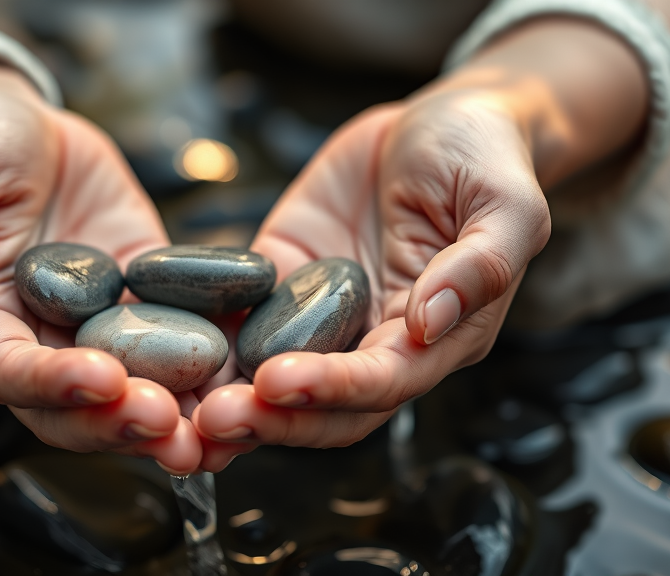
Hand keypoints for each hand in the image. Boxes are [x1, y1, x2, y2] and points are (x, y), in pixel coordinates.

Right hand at [0, 80, 200, 473]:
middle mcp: (42, 338)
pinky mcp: (145, 290)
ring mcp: (99, 319)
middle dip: (124, 421)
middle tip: (171, 423)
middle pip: (81, 404)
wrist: (13, 121)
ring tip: (219, 421)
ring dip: (177, 411)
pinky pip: (182, 326)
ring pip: (138, 383)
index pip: (13, 378)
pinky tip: (244, 364)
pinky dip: (211, 352)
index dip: (55, 386)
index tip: (101, 379)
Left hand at [193, 88, 551, 469]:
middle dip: (269, 417)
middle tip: (213, 419)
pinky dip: (205, 342)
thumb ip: (479, 266)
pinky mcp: (281, 280)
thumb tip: (430, 323)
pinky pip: (238, 319)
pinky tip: (163, 349)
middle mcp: (373, 339)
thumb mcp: (505, 206)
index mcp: (435, 338)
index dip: (332, 389)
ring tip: (180, 410)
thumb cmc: (484, 159)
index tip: (279, 382)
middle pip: (321, 404)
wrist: (435, 122)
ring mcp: (321, 315)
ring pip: (273, 379)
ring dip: (230, 400)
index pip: (382, 383)